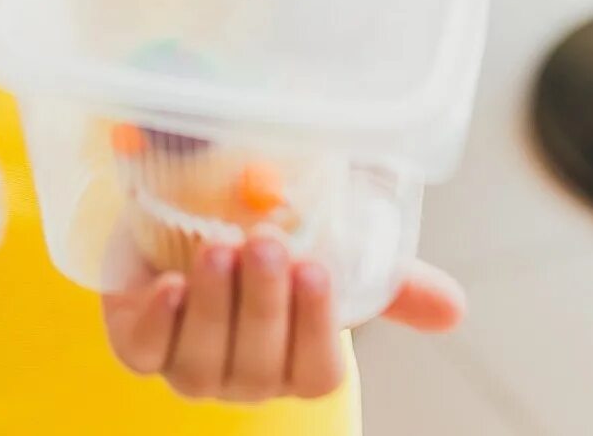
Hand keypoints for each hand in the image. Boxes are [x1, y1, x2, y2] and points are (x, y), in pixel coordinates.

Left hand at [101, 233, 465, 403]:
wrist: (189, 216)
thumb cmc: (272, 245)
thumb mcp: (332, 254)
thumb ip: (389, 282)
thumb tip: (455, 310)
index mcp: (298, 364)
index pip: (315, 370)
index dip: (315, 326)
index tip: (319, 269)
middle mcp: (245, 377)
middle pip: (258, 363)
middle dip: (264, 304)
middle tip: (270, 243)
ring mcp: (188, 366)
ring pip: (201, 358)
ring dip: (213, 303)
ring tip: (220, 248)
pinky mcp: (137, 343)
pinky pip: (144, 352)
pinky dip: (159, 321)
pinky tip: (169, 286)